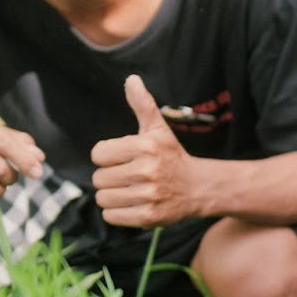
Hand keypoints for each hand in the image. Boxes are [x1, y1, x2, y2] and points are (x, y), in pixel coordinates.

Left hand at [90, 75, 199, 226]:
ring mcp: (148, 196)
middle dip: (110, 178)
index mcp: (145, 146)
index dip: (107, 157)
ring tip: (130, 191)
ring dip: (112, 196)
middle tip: (129, 176)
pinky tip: (133, 204)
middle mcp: (146, 171)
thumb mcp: (158, 129)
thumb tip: (131, 79)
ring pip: (102, 198)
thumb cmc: (172, 156)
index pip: (98, 154)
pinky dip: (117, 212)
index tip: (123, 158)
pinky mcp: (148, 216)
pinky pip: (111, 216)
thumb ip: (142, 104)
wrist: (199, 188)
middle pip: (98, 178)